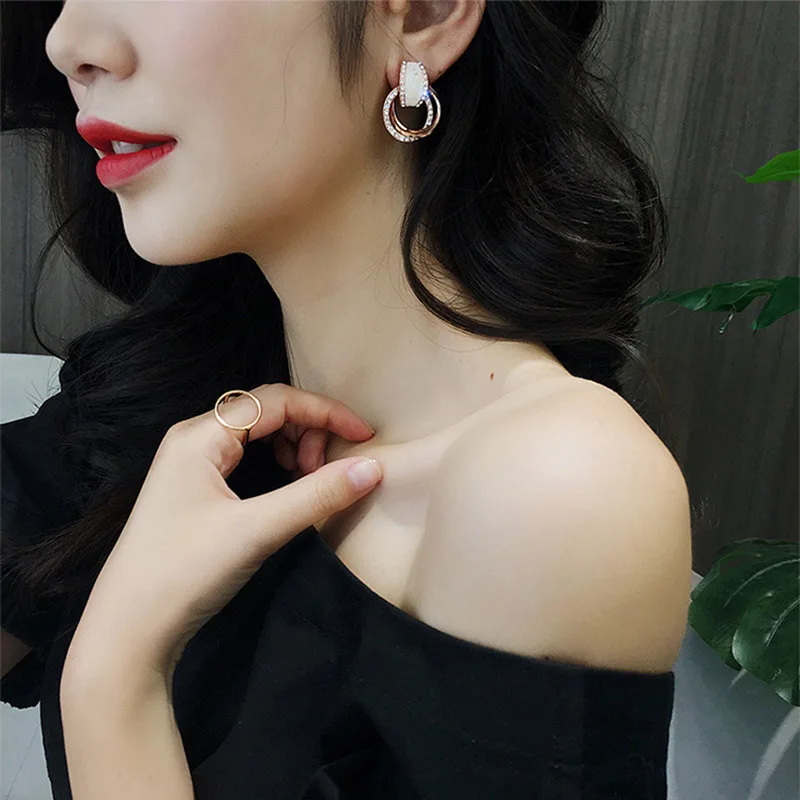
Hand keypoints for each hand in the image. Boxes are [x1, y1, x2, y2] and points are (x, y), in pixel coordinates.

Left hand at [64, 383, 381, 679]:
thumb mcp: (256, 531)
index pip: (275, 400)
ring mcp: (191, 465)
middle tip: (329, 471)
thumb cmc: (184, 572)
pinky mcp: (194, 490)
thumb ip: (317, 496)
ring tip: (310, 480)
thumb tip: (372, 467)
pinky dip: (277, 465)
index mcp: (200, 435)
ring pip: (257, 434)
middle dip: (309, 431)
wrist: (128, 631)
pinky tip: (288, 489)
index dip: (325, 412)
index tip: (363, 437)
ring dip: (294, 447)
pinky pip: (246, 457)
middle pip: (267, 411)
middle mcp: (194, 440)